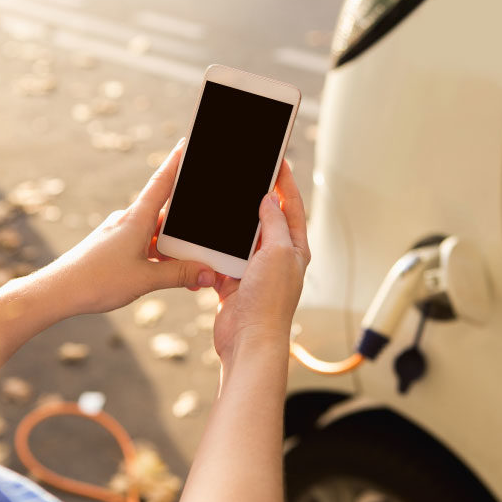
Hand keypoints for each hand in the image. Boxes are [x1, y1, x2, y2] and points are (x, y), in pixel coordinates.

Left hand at [40, 138, 215, 314]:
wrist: (59, 291)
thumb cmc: (97, 280)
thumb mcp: (146, 279)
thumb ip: (180, 275)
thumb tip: (208, 274)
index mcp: (137, 218)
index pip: (162, 182)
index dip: (176, 161)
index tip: (186, 143)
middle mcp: (129, 220)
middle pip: (166, 215)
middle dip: (186, 230)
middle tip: (203, 246)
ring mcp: (120, 233)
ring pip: (156, 234)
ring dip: (173, 250)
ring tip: (189, 272)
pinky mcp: (114, 247)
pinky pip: (144, 246)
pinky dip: (158, 257)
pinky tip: (165, 274)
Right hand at [213, 160, 309, 363]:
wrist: (249, 340)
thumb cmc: (270, 301)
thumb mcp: (278, 252)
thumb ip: (275, 223)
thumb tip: (270, 200)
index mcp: (294, 248)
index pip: (292, 207)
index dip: (286, 183)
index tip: (277, 161)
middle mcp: (276, 258)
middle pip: (266, 220)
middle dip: (256, 199)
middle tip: (246, 176)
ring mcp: (254, 270)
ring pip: (241, 238)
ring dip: (232, 224)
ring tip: (222, 203)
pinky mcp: (233, 282)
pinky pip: (222, 258)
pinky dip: (214, 249)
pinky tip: (206, 238)